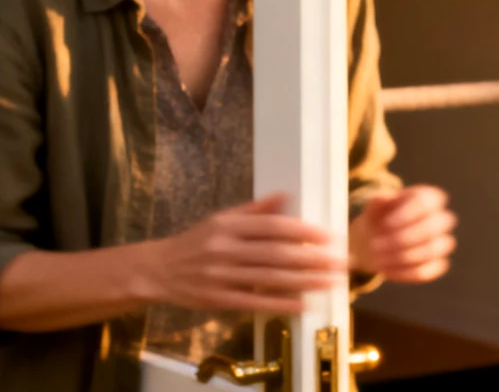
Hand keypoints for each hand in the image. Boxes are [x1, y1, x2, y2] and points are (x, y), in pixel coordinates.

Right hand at [144, 192, 347, 313]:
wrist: (158, 269)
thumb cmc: (196, 242)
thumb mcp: (221, 219)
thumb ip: (255, 210)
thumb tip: (285, 195)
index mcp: (228, 226)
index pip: (273, 227)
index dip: (304, 231)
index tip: (329, 236)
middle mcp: (225, 249)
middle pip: (277, 254)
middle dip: (313, 258)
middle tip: (340, 262)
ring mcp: (220, 276)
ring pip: (270, 279)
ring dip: (305, 281)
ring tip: (331, 282)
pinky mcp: (217, 299)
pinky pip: (254, 302)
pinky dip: (280, 303)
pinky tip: (303, 304)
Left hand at [349, 185, 456, 283]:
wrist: (377, 240)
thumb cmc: (379, 218)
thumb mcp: (374, 206)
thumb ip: (378, 200)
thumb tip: (382, 197)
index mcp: (428, 198)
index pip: (426, 203)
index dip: (407, 214)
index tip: (385, 224)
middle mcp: (440, 219)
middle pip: (433, 228)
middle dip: (402, 239)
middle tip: (375, 245)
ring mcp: (441, 243)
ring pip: (432, 251)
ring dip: (402, 257)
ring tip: (378, 259)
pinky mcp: (436, 265)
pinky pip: (426, 271)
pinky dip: (404, 273)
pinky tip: (385, 270)